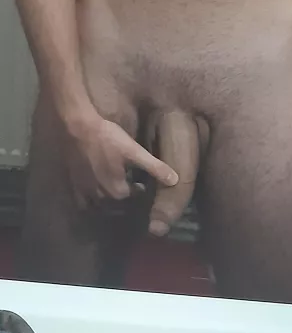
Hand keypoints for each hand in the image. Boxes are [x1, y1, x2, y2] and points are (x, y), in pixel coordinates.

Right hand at [64, 112, 178, 206]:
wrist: (78, 128)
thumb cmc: (108, 138)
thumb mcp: (135, 151)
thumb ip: (155, 167)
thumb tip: (176, 181)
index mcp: (116, 189)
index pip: (133, 197)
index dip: (139, 189)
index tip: (142, 182)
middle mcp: (99, 196)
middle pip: (115, 202)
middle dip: (124, 196)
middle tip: (129, 184)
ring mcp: (84, 191)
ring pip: (98, 204)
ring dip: (107, 200)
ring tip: (113, 187)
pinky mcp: (73, 183)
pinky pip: (82, 200)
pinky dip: (89, 200)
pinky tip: (95, 188)